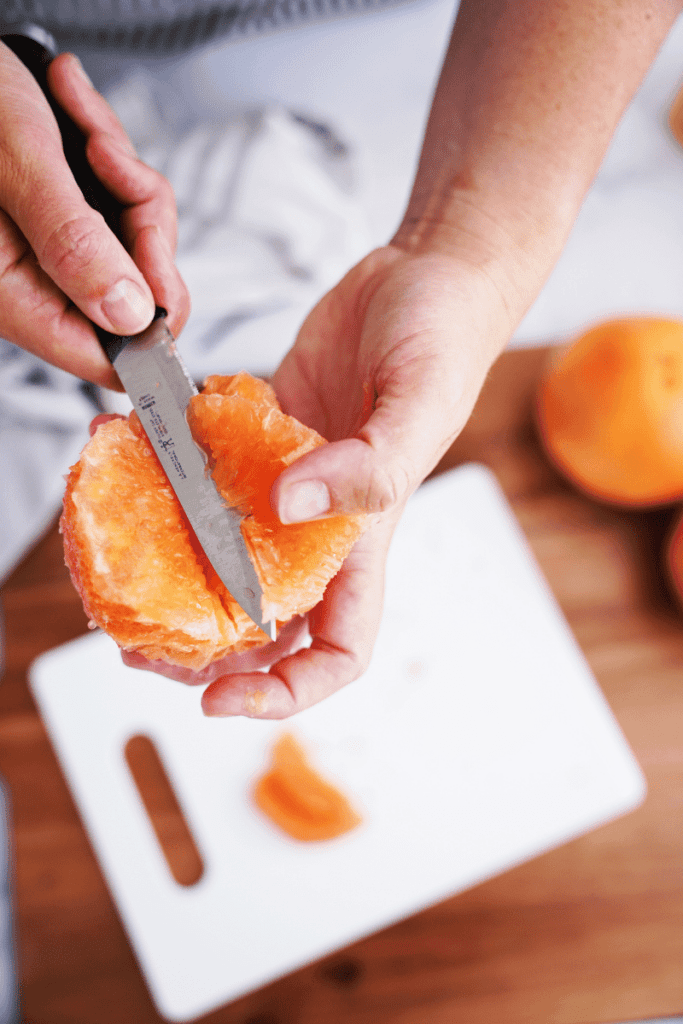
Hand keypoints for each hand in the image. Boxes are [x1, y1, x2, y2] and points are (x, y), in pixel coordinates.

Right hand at [0, 44, 188, 387]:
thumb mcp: (18, 164)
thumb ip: (73, 242)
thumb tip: (129, 314)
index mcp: (13, 296)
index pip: (106, 361)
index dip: (150, 325)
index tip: (155, 257)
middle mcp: (37, 284)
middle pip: (138, 299)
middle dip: (141, 223)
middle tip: (106, 159)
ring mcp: (57, 254)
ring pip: (140, 245)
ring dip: (126, 177)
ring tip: (78, 122)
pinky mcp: (71, 222)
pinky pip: (127, 208)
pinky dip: (115, 159)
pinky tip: (75, 114)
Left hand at [149, 245, 515, 717]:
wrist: (425, 279)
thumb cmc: (444, 341)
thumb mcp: (420, 403)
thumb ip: (369, 465)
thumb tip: (290, 506)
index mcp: (367, 539)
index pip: (339, 650)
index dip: (287, 690)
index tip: (221, 699)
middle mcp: (321, 526)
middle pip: (265, 623)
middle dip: (203, 651)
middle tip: (136, 645)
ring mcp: (286, 483)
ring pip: (226, 555)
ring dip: (171, 569)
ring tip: (115, 561)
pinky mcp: (259, 436)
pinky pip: (206, 472)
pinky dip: (163, 471)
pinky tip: (125, 449)